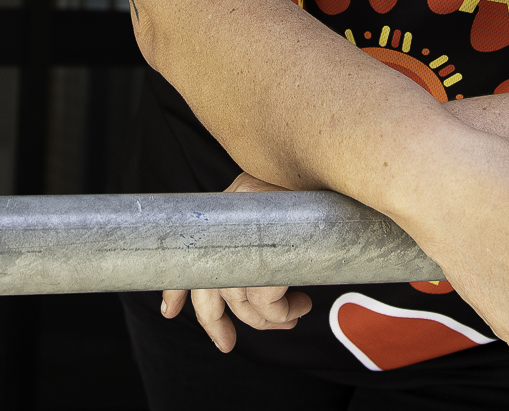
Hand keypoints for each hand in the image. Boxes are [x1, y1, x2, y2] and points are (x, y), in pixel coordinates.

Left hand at [161, 173, 313, 352]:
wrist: (341, 164)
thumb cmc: (322, 194)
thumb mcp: (285, 211)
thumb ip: (263, 236)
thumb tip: (260, 284)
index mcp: (230, 206)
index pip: (192, 249)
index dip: (177, 286)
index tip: (168, 313)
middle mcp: (232, 212)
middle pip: (210, 283)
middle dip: (215, 323)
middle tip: (227, 344)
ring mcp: (249, 228)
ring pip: (241, 297)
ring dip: (269, 319)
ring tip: (295, 314)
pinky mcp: (269, 244)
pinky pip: (267, 300)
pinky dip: (283, 312)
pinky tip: (302, 303)